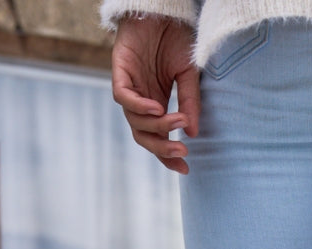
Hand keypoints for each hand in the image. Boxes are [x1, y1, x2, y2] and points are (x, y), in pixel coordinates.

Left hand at [111, 15, 199, 173]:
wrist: (164, 10)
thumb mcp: (189, 74)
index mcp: (157, 103)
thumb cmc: (176, 39)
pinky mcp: (119, 70)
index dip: (168, 155)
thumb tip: (192, 133)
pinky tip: (157, 108)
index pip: (157, 137)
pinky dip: (139, 106)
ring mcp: (129, 85)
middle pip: (143, 135)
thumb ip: (190, 102)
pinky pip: (123, 97)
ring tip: (176, 120)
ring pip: (134, 120)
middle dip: (161, 147)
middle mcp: (141, 99)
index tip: (185, 168)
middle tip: (182, 151)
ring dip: (157, 126)